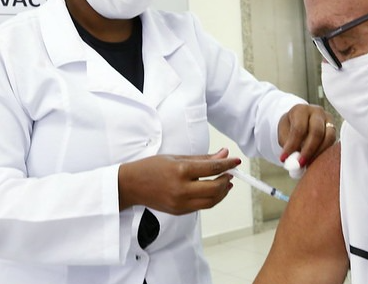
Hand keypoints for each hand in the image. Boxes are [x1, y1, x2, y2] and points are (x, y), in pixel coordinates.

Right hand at [118, 148, 240, 213]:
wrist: (131, 185)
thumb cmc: (151, 168)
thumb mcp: (177, 157)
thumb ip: (202, 158)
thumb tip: (224, 154)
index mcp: (180, 171)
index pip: (212, 168)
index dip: (228, 164)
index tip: (236, 161)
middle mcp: (181, 189)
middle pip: (215, 188)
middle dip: (226, 180)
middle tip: (230, 172)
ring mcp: (180, 203)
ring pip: (211, 201)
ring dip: (222, 192)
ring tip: (225, 182)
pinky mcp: (179, 212)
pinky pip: (202, 206)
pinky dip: (211, 198)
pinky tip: (213, 190)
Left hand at [277, 104, 335, 166]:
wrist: (300, 121)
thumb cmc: (290, 127)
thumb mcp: (283, 133)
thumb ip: (287, 144)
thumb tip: (293, 160)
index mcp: (300, 110)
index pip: (298, 128)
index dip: (292, 145)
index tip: (284, 159)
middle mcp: (317, 112)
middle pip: (316, 131)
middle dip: (308, 150)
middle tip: (300, 163)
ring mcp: (328, 119)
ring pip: (329, 137)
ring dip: (319, 153)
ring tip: (308, 164)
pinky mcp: (335, 128)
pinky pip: (333, 142)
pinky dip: (325, 153)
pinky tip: (316, 161)